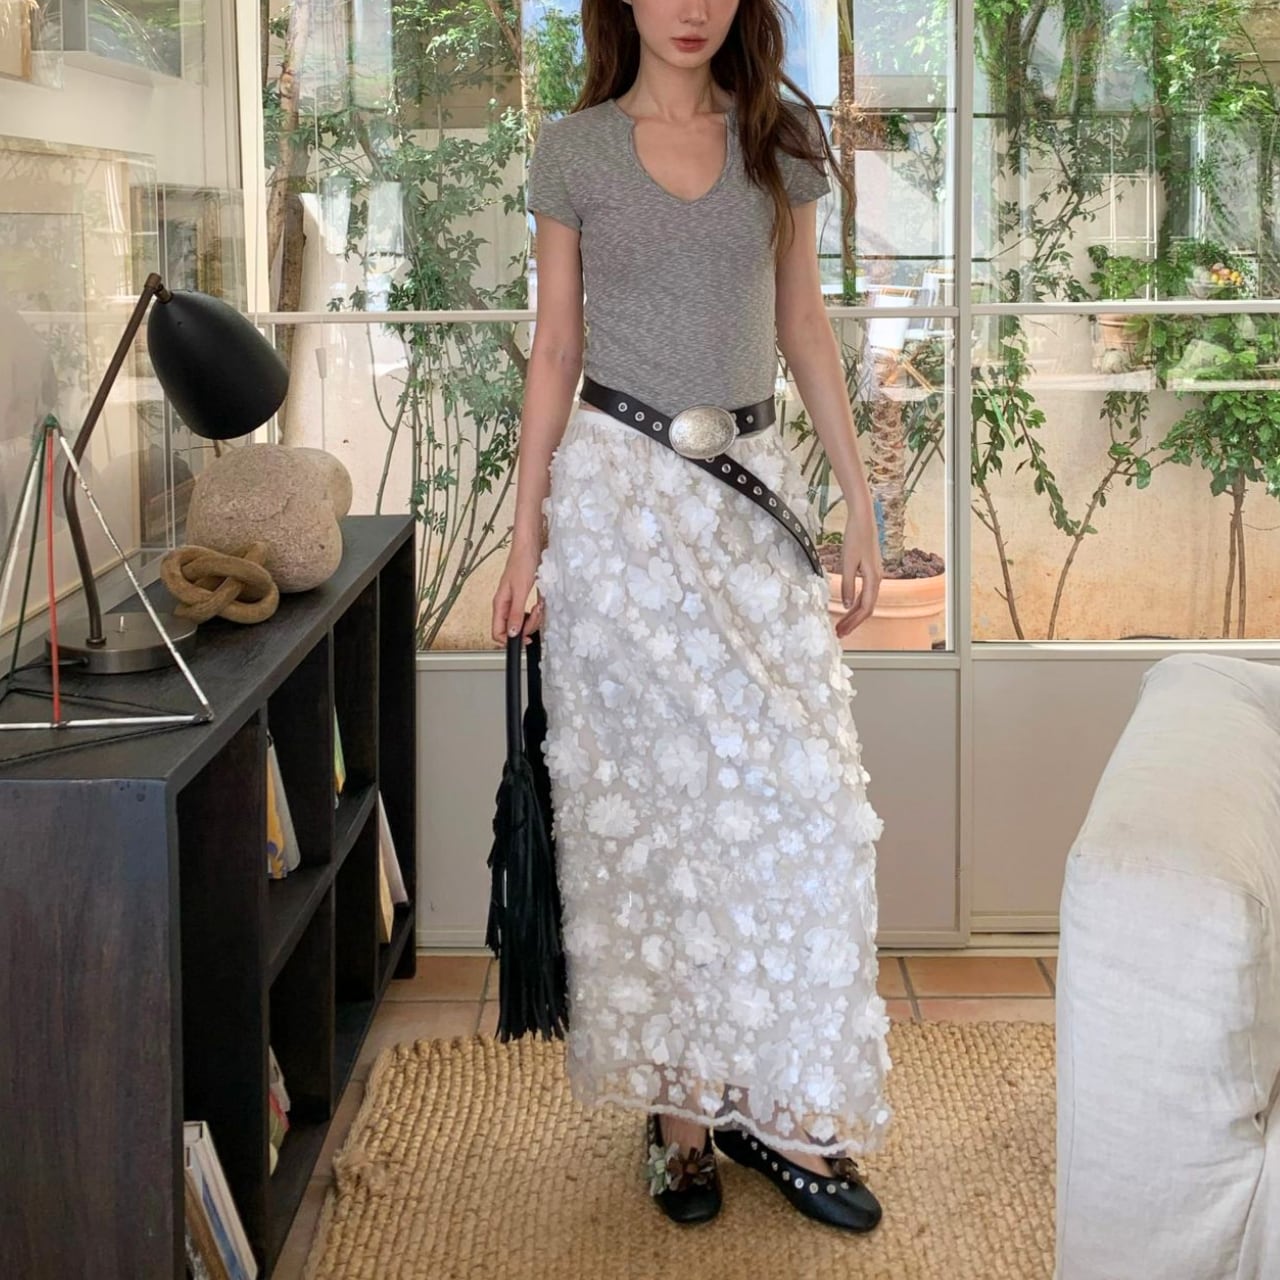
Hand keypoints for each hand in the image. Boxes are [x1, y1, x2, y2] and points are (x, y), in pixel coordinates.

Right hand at [491, 538, 543, 645]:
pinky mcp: (522, 598)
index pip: (497, 632)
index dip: (511, 640)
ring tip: (539, 605)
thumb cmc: (522, 562)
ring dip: (534, 617)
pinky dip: (537, 610)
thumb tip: (512, 633)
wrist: (529, 547)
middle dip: (528, 625)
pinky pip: (528, 612)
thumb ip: (515, 613)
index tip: (526, 638)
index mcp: (500, 604)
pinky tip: (540, 602)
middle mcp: (505, 605)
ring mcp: (513, 602)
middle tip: (536, 613)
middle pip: (513, 629)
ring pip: (522, 622)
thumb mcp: (520, 591)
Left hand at [833, 519, 881, 637]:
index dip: (853, 622)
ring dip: (854, 613)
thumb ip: (846, 585)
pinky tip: (847, 606)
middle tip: (840, 632)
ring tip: (842, 623)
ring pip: (866, 600)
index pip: (865, 608)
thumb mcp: (847, 563)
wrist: (863, 519)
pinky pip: (865, 592)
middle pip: (866, 607)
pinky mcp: (870, 569)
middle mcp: (877, 579)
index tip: (842, 631)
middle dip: (853, 621)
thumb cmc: (855, 537)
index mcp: (874, 579)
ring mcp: (875, 574)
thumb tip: (845, 605)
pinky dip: (855, 602)